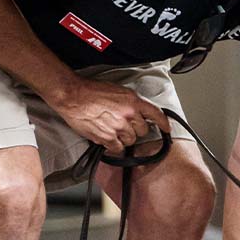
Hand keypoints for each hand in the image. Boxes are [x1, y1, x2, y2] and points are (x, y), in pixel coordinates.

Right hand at [50, 76, 169, 155]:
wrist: (73, 96)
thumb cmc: (91, 91)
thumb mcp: (118, 91)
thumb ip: (131, 103)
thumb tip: (139, 114)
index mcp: (133, 101)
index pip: (156, 114)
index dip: (163, 123)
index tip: (167, 129)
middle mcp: (128, 114)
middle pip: (142, 131)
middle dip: (135, 130)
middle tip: (123, 125)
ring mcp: (118, 127)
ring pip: (130, 141)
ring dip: (123, 138)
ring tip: (111, 129)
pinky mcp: (107, 137)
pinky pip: (118, 148)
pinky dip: (113, 146)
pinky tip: (106, 138)